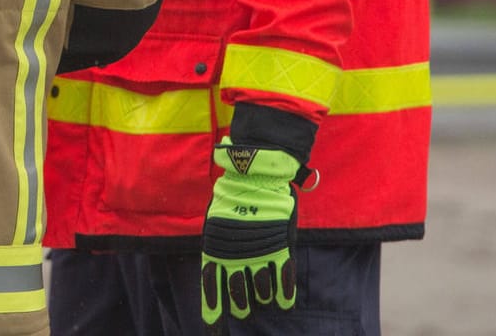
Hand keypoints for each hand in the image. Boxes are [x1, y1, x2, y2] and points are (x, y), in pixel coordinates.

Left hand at [200, 138, 301, 328]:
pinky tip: (284, 303)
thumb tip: (215, 269)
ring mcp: (259, 252)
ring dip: (257, 299)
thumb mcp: (216, 222)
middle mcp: (236, 255)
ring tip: (257, 303)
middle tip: (241, 311)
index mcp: (215, 248)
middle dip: (238, 305)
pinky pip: (283, 278)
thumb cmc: (232, 197)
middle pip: (237, 293)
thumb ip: (218, 246)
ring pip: (259, 290)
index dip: (213, 309)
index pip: (212, 286)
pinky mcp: (280, 247)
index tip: (212, 328)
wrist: (254, 176)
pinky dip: (284, 292)